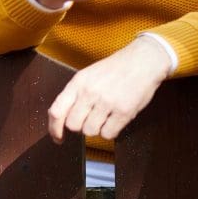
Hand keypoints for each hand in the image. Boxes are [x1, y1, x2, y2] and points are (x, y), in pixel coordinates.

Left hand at [47, 37, 170, 142]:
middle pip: (73, 126)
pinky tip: (115, 118)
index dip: (54, 128)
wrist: (143, 61)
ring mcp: (107, 102)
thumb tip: (62, 119)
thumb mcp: (89, 75)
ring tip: (106, 115)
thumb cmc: (116, 68)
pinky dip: (111, 130)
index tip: (57, 137)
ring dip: (97, 128)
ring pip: (90, 132)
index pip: (56, 111)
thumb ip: (75, 94)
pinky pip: (108, 134)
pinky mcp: (123, 111)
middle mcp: (90, 92)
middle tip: (91, 118)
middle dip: (81, 126)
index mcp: (79, 82)